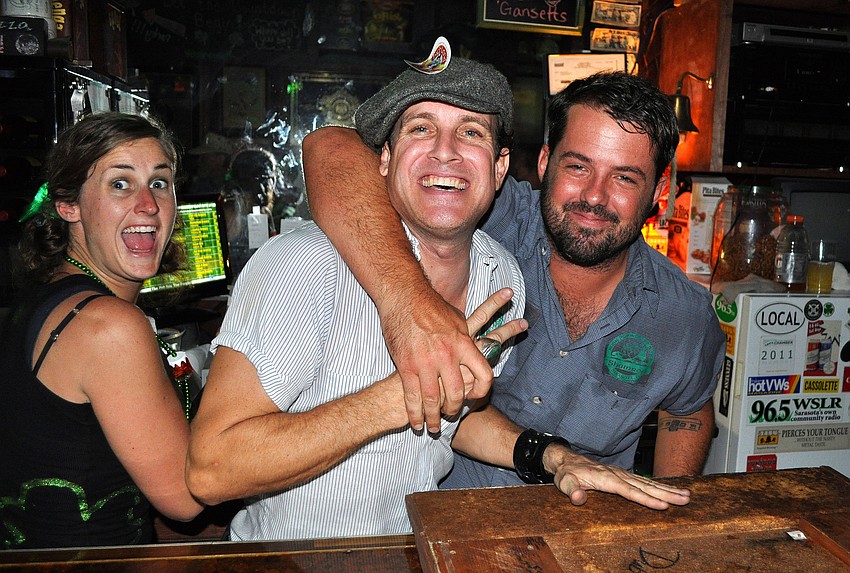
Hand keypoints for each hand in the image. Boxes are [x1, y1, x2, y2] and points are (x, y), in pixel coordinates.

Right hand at [383, 288, 519, 432]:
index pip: (484, 375)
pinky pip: (412, 398)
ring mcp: (425, 362)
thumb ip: (468, 336)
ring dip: (434, 418)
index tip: (476, 397)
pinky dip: (414, 414)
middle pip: (457, 393)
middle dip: (454, 409)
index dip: (483, 391)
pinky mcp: (405, 366)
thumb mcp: (457, 319)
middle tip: (452, 415)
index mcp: (464, 343)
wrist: (403, 296)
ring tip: (434, 427)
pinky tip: (415, 423)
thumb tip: (480, 343)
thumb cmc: (430, 305)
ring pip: (434, 401)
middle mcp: (447, 355)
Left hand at [544, 444, 691, 509]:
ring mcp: (622, 474)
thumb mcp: (564, 482)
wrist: (568, 460)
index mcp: (606, 478)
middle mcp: (618, 475)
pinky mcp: (624, 476)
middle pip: (645, 486)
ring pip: (648, 483)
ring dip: (668, 490)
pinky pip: (645, 481)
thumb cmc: (567, 473)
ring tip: (687, 496)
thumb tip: (577, 498)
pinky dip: (660, 486)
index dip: (646, 499)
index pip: (629, 491)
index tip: (663, 506)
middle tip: (686, 499)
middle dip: (667, 494)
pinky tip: (672, 491)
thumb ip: (571, 490)